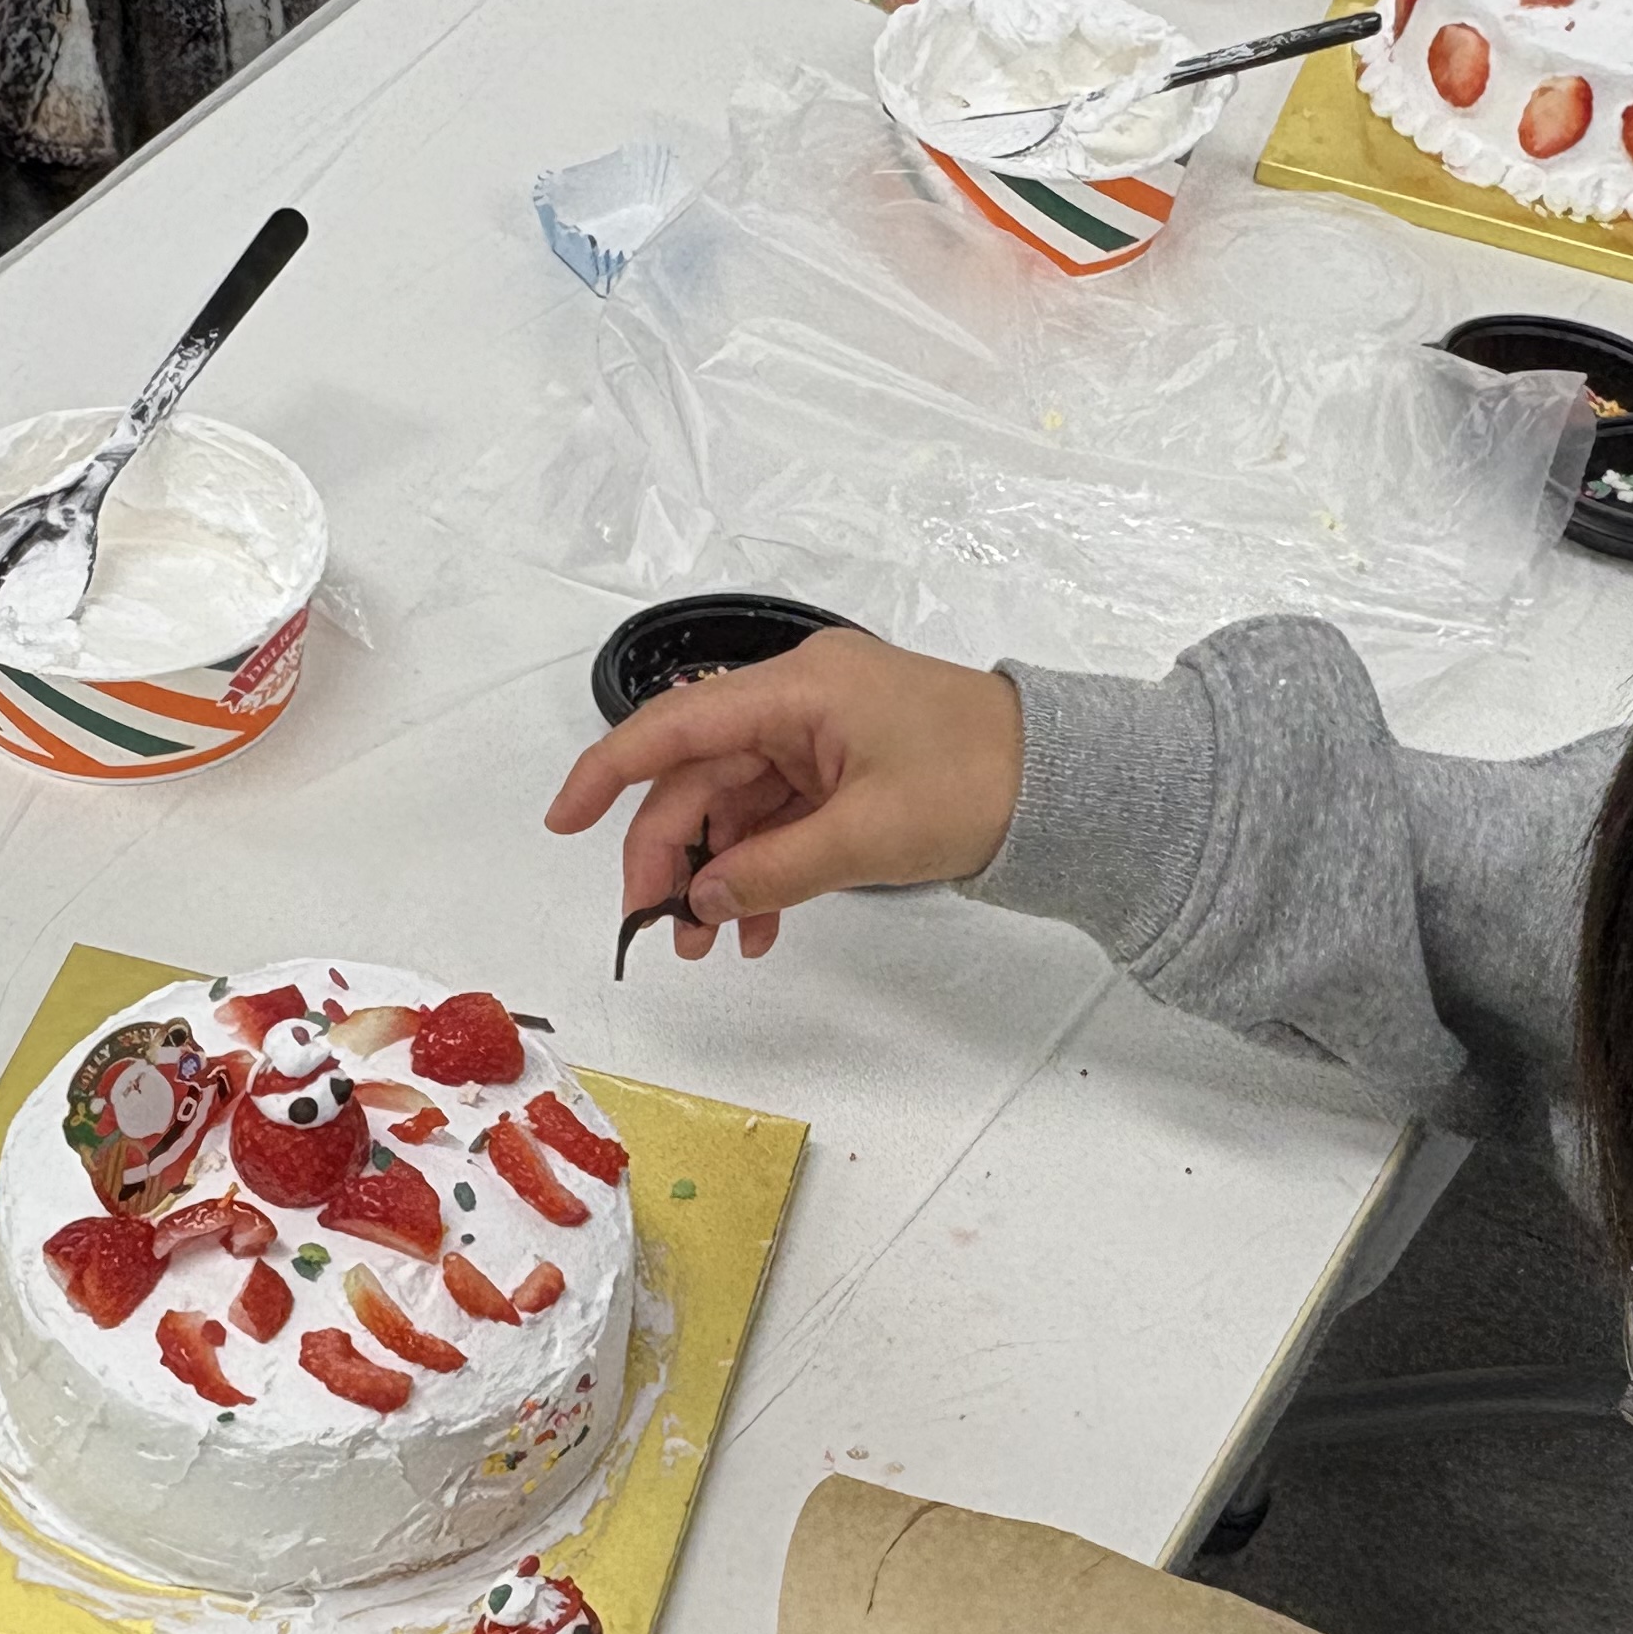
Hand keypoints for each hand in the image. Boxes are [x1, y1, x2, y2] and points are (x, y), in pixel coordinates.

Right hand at [539, 630, 1021, 964]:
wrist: (1071, 786)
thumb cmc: (981, 783)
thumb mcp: (868, 836)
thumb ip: (773, 869)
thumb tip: (699, 896)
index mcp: (798, 689)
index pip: (673, 725)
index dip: (607, 773)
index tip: (561, 823)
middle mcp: (799, 701)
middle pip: (698, 777)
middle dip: (668, 854)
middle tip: (656, 930)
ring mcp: (820, 736)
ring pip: (733, 806)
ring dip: (714, 874)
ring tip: (704, 944)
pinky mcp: (841, 770)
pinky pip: (775, 819)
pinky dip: (759, 870)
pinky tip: (752, 927)